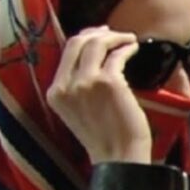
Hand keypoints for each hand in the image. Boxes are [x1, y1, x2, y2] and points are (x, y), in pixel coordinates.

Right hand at [46, 26, 151, 163]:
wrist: (119, 156)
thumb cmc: (106, 137)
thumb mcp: (78, 110)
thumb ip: (78, 86)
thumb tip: (93, 57)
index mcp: (55, 92)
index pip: (66, 52)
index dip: (84, 38)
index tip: (100, 35)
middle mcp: (66, 85)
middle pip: (78, 42)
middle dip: (98, 33)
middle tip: (116, 34)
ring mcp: (86, 82)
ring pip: (97, 44)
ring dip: (116, 37)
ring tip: (129, 39)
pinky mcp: (109, 82)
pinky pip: (117, 55)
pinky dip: (127, 48)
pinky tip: (134, 48)